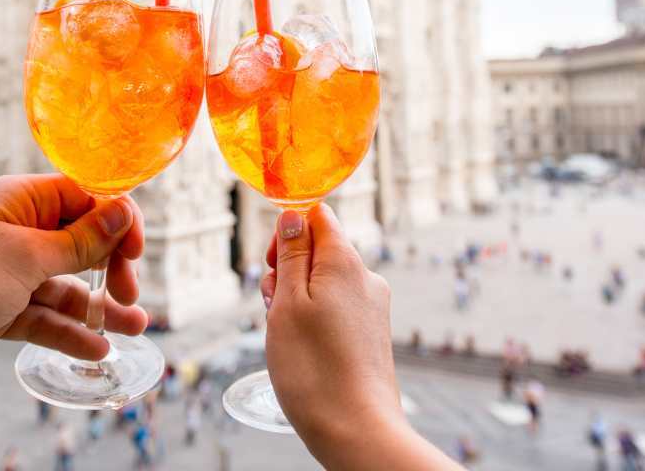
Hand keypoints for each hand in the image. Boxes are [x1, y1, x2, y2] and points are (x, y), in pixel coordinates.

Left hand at [0, 174, 147, 409]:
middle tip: (128, 295)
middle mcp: (14, 233)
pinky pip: (42, 318)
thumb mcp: (24, 258)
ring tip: (136, 329)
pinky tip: (95, 351)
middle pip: (81, 242)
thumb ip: (78, 241)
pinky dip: (68, 332)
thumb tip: (122, 212)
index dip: (116, 220)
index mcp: (20, 201)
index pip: (85, 198)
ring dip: (98, 307)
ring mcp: (4, 275)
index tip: (136, 251)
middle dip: (111, 266)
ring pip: (65, 286)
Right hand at [262, 205, 461, 470]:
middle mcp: (365, 277)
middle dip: (287, 270)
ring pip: (324, 282)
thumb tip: (294, 214)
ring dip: (296, 298)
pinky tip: (304, 349)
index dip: (288, 230)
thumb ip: (290, 254)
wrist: (356, 429)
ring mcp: (372, 306)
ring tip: (287, 335)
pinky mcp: (371, 332)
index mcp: (345, 261)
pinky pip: (336, 308)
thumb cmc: (313, 367)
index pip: (317, 216)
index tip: (272, 263)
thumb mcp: (287, 302)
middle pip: (318, 250)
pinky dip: (314, 319)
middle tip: (273, 307)